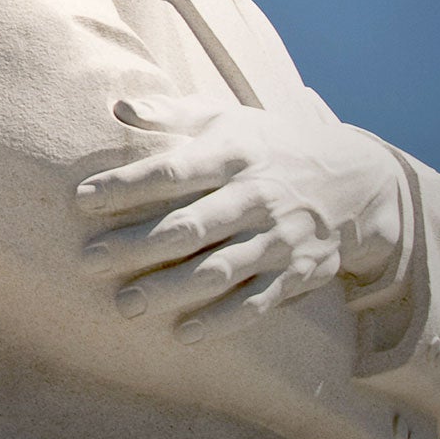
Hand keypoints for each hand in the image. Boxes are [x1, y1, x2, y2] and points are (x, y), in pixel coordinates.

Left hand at [74, 95, 405, 343]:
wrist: (359, 181)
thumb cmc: (269, 143)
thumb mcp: (226, 116)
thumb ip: (170, 111)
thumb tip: (117, 105)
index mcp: (234, 154)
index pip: (173, 170)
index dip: (126, 185)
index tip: (80, 198)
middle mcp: (256, 198)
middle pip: (189, 226)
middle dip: (136, 245)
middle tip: (88, 260)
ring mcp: (278, 239)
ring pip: (219, 270)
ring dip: (171, 289)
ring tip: (124, 304)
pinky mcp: (297, 273)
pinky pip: (257, 302)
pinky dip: (222, 320)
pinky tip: (183, 333)